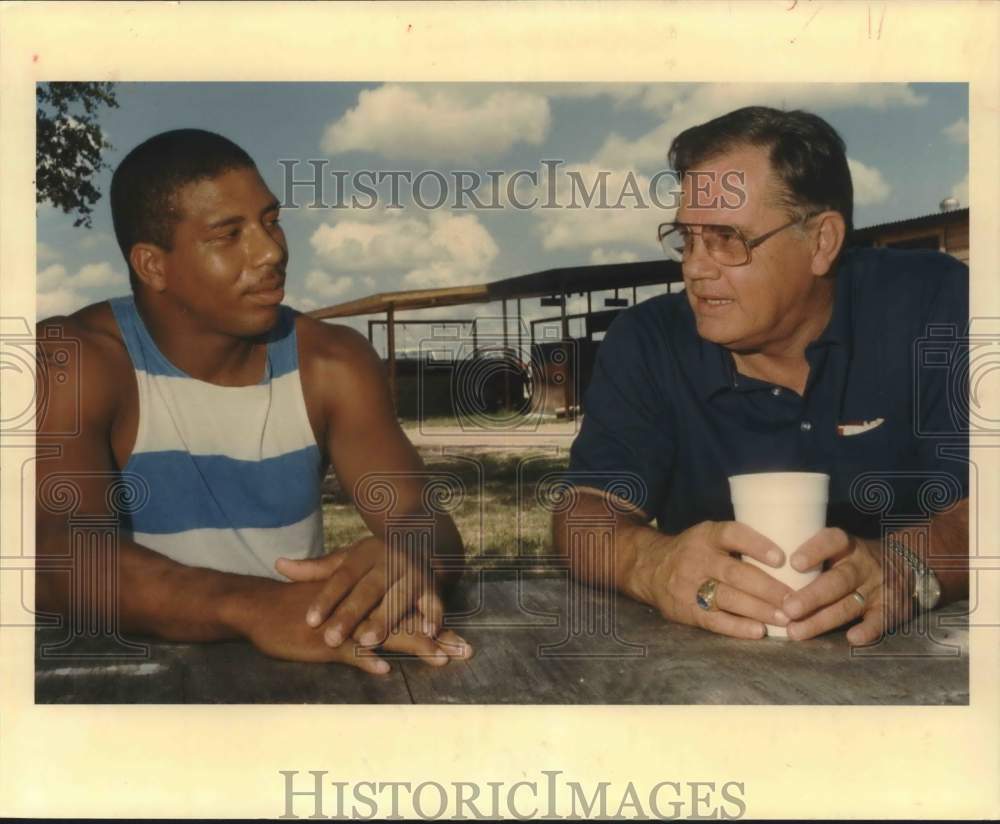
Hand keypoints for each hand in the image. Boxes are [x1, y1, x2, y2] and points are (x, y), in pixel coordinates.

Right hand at [227, 578, 469, 670]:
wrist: (262, 607)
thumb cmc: (299, 609)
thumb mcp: (336, 610)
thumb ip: (361, 621)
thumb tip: (385, 642)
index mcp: (367, 605)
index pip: (407, 617)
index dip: (435, 629)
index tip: (461, 642)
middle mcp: (363, 613)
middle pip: (407, 626)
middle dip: (438, 640)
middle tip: (465, 652)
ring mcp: (346, 627)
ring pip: (387, 637)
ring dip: (415, 647)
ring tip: (440, 658)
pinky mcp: (326, 641)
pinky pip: (350, 651)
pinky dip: (366, 659)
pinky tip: (384, 669)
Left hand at [274, 535, 442, 649]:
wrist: (420, 537)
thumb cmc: (375, 558)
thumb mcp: (347, 558)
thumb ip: (315, 568)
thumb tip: (279, 565)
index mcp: (365, 554)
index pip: (342, 577)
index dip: (326, 598)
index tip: (310, 621)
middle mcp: (390, 561)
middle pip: (367, 589)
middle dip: (350, 614)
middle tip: (331, 639)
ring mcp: (413, 572)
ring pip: (398, 597)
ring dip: (384, 619)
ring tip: (368, 640)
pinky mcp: (433, 585)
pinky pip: (433, 602)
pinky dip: (432, 617)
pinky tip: (426, 634)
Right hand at [643, 520, 793, 638]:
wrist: (649, 568)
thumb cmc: (693, 552)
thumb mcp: (708, 536)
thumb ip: (737, 544)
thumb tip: (788, 556)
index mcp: (706, 536)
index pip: (732, 535)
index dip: (756, 545)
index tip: (781, 558)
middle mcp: (697, 558)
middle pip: (735, 573)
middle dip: (768, 588)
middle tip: (795, 600)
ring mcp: (689, 586)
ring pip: (727, 598)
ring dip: (759, 609)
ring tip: (785, 618)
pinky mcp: (686, 610)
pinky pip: (714, 620)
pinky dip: (737, 627)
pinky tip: (758, 631)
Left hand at [782, 528, 912, 644]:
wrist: (907, 564)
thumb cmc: (852, 558)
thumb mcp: (837, 548)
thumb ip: (810, 557)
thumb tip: (761, 569)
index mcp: (847, 545)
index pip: (832, 540)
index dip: (814, 550)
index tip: (793, 563)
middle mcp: (862, 565)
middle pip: (837, 580)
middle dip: (812, 596)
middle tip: (788, 608)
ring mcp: (877, 588)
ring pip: (849, 604)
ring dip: (822, 620)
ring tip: (795, 632)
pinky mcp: (891, 609)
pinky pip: (880, 620)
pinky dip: (868, 630)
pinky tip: (852, 638)